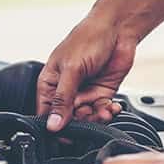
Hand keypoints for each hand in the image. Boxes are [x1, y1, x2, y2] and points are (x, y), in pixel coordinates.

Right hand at [37, 14, 135, 131]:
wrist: (117, 28)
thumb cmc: (88, 39)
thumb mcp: (72, 69)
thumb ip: (62, 99)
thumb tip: (52, 125)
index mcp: (50, 83)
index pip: (46, 113)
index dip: (54, 126)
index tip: (64, 134)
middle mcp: (66, 90)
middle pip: (68, 119)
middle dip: (80, 122)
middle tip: (89, 117)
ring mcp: (84, 92)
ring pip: (86, 118)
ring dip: (96, 119)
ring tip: (104, 112)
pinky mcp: (102, 93)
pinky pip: (102, 111)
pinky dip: (108, 113)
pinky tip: (112, 108)